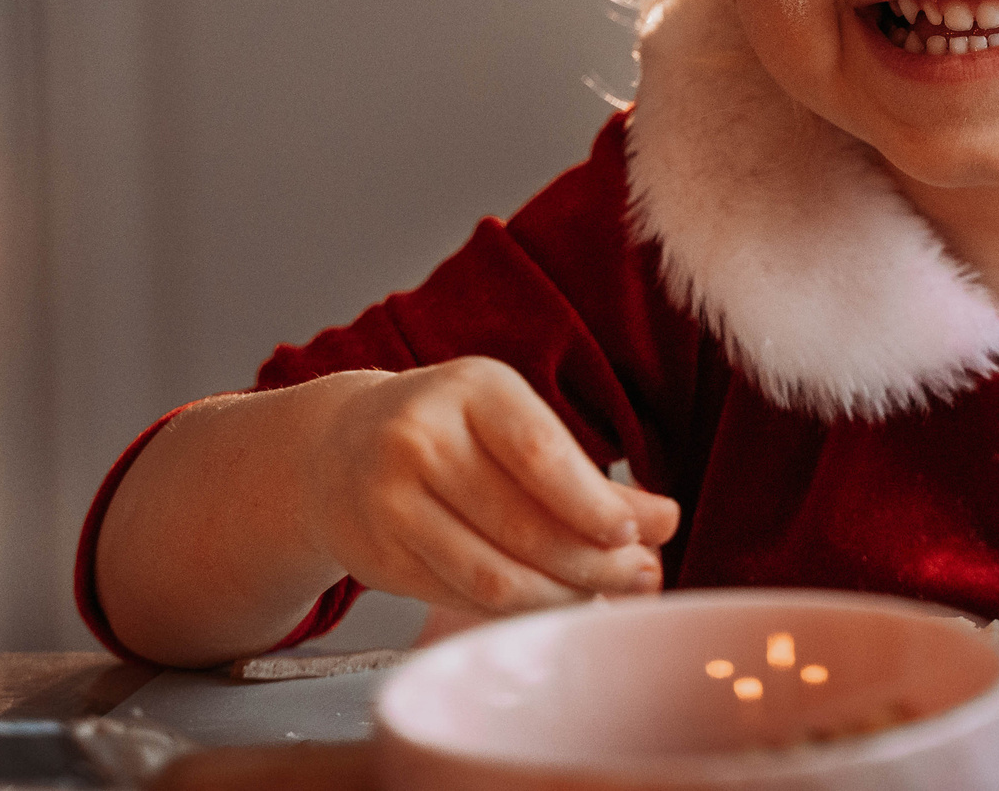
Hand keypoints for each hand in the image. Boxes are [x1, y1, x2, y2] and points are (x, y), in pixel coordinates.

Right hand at [304, 358, 679, 616]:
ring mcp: (390, 503)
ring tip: (604, 595)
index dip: (592, 502)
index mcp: (468, 390)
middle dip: (593, 561)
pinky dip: (517, 609)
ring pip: (492, 574)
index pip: (538, 453)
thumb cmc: (447, 430)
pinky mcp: (378, 558)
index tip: (635, 534)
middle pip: (521, 524)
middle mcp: (419, 440)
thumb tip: (663, 522)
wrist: (335, 448)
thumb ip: (586, 475)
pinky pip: (463, 596)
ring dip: (560, 596)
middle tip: (643, 577)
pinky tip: (550, 602)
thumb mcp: (511, 425)